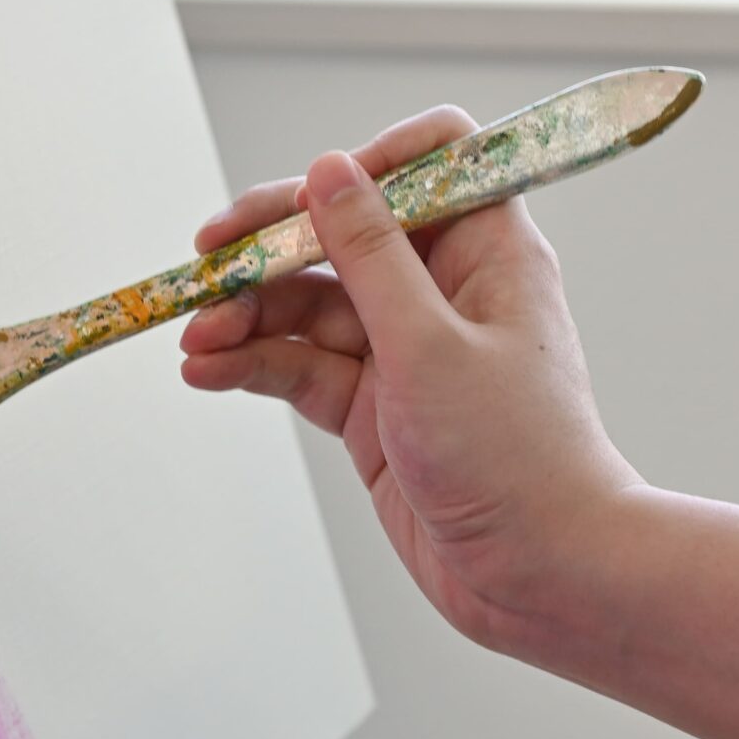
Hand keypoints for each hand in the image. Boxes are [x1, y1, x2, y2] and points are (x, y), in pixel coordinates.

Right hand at [181, 108, 640, 649]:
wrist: (544, 575)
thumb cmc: (516, 458)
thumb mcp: (429, 346)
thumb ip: (370, 255)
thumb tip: (329, 169)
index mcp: (488, 252)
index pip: (431, 162)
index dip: (369, 164)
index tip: (310, 194)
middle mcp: (447, 291)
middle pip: (346, 233)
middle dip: (274, 246)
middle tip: (206, 260)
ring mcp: (407, 352)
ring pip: (312, 306)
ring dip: (249, 314)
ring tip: (195, 337)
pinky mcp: (376, 410)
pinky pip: (304, 368)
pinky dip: (255, 365)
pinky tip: (207, 370)